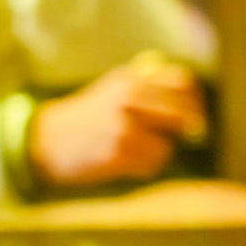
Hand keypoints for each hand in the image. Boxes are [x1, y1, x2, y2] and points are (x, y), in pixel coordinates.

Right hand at [27, 54, 206, 189]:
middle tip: (188, 136)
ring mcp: (123, 126)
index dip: (195, 99)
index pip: (182, 83)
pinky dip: (145, 166)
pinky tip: (128, 161)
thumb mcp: (114, 88)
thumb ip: (149, 85)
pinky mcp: (117, 153)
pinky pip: (150, 164)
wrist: (49, 138)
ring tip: (141, 150)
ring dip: (160, 152)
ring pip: (167, 145)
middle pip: (182, 114)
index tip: (196, 112)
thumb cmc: (90, 115)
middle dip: (188, 129)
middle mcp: (128, 99)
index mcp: (130, 79)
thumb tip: (194, 99)